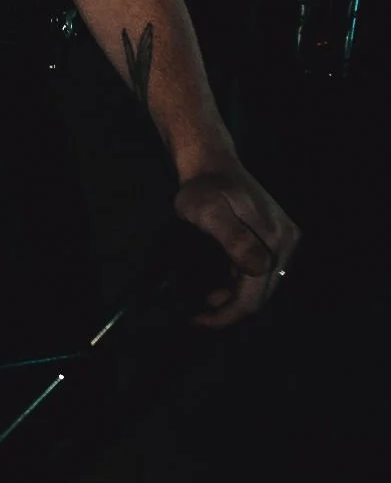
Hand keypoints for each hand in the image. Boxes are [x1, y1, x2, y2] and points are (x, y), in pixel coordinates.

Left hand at [173, 159, 297, 322]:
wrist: (211, 162)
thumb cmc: (204, 187)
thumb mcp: (209, 212)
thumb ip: (234, 240)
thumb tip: (259, 269)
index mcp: (274, 240)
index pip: (254, 295)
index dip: (227, 315)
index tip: (197, 320)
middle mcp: (286, 243)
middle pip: (261, 294)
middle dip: (230, 310)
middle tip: (198, 314)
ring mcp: (283, 240)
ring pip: (260, 285)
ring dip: (234, 298)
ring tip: (206, 299)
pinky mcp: (276, 237)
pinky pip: (260, 272)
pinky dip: (239, 284)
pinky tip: (220, 285)